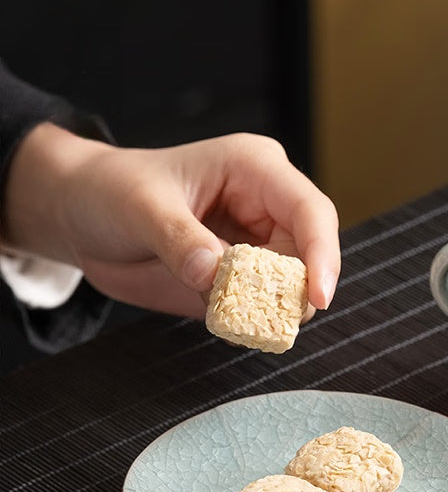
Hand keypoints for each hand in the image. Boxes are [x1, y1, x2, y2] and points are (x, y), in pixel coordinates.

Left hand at [1, 124, 339, 318]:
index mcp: (254, 169)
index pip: (310, 211)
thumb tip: (214, 274)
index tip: (318, 297)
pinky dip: (252, 319)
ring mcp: (254, 243)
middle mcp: (265, 206)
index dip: (322, 254)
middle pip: (311, 253)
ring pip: (292, 284)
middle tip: (275, 319)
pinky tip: (230, 321)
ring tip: (242, 319)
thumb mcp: (140, 207)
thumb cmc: (111, 189)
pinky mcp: (239, 275)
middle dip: (300, 289)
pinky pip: (261, 303)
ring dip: (275, 308)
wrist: (81, 214)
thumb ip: (180, 239)